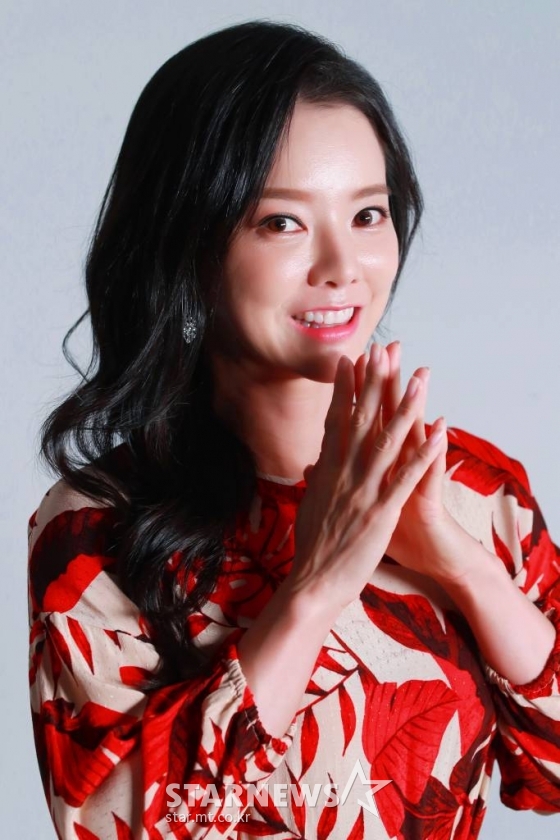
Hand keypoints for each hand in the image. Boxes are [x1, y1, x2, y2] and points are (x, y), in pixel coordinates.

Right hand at [287, 345, 444, 610]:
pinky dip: (423, 454)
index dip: (345, 388)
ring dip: (405, 408)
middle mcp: (343, 474)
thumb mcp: (310, 505)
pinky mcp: (381, 513)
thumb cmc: (311, 548)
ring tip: (419, 379)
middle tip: (385, 350)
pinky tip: (439, 432)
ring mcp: (362, 492)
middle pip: (362, 420)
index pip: (337, 420)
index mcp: (327, 471)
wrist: (312, 584)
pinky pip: (405, 478)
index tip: (350, 359)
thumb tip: (315, 461)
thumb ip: (316, 479)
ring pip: (387, 442)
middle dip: (375, 383)